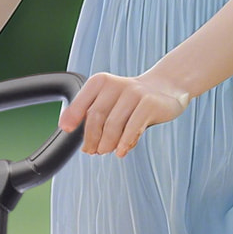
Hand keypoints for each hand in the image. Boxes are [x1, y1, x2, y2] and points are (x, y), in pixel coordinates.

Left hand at [60, 70, 189, 155]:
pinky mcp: (149, 103)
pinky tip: (121, 151)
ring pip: (113, 124)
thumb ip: (94, 117)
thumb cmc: (132, 101)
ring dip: (107, 143)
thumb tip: (81, 141)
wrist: (166, 89)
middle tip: (92, 150)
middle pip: (95, 116)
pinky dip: (124, 142)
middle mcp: (116, 84)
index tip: (66, 129)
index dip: (72, 116)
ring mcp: (134, 92)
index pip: (82, 102)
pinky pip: (132, 127)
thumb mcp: (110, 103)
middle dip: (91, 138)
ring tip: (106, 151)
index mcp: (101, 82)